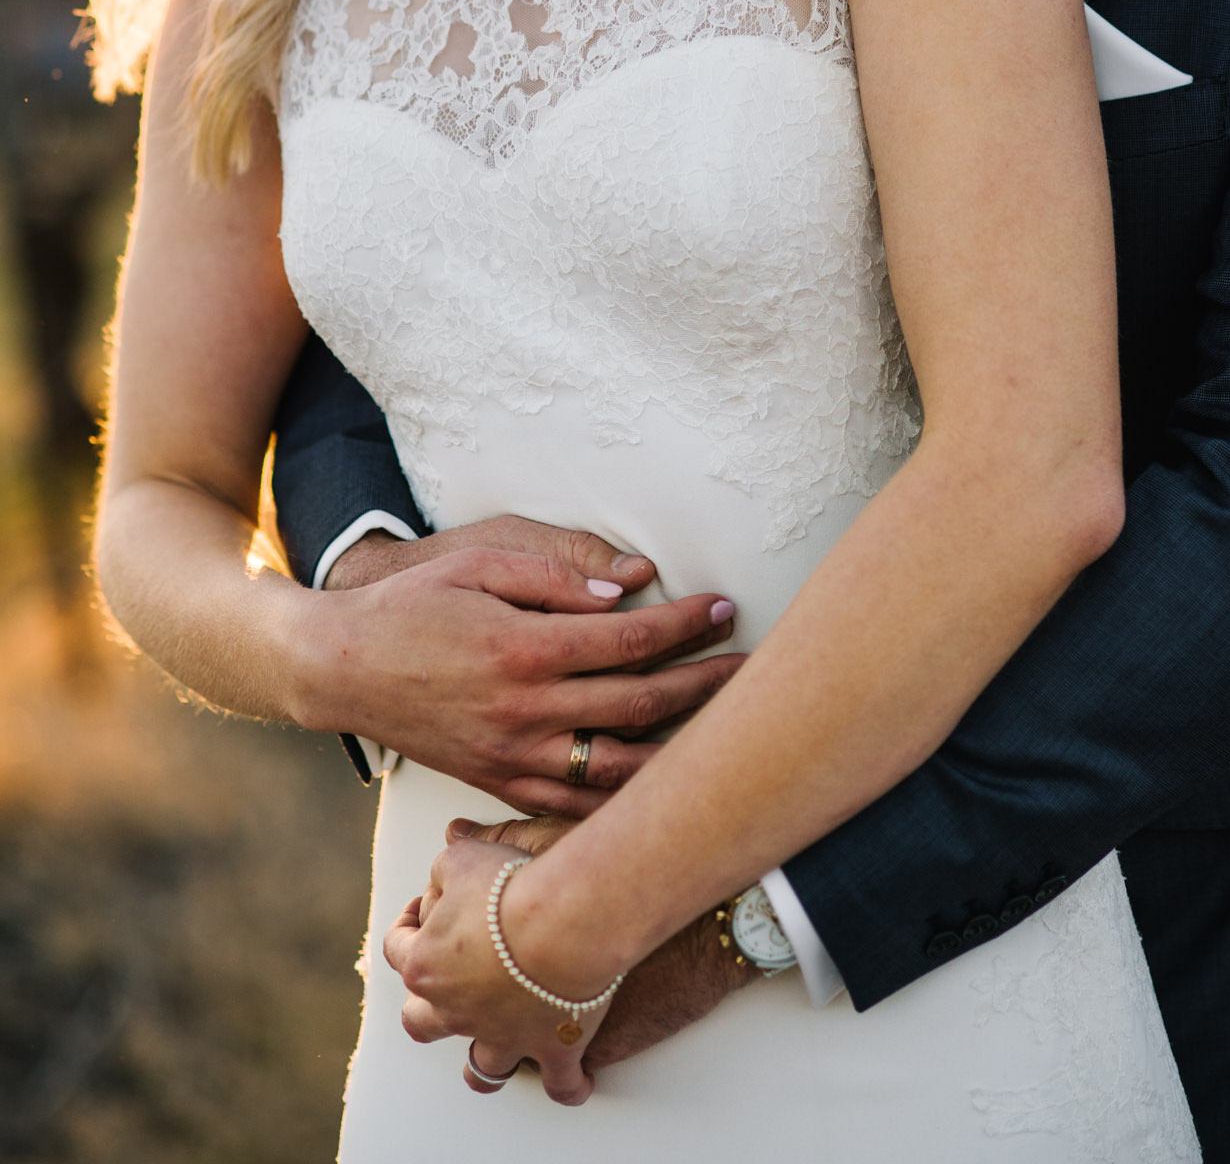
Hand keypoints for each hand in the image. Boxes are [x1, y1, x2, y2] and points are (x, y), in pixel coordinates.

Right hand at [295, 525, 743, 814]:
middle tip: (751, 666)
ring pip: (619, 768)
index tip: (723, 607)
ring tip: (725, 729)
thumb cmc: (412, 604)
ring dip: (681, 750)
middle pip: (640, 706)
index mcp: (523, 647)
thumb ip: (557, 576)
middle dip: (705, 685)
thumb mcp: (478, 563)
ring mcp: (512, 757)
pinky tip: (663, 782)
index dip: (686, 624)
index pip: (630, 640)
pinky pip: (576, 804)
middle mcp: (524, 711)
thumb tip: (628, 587)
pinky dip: (625, 798)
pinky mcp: (499, 785)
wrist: (342, 668)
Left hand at [384, 830, 609, 1104]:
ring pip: (482, 1068)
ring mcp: (503, 1037)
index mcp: (426, 964)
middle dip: (428, 1006)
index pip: (397, 948)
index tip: (422, 906)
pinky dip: (570, 1086)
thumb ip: (448, 859)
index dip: (406, 924)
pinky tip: (577, 1084)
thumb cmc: (512, 888)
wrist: (566, 922)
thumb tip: (448, 842)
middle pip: (422, 1022)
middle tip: (447, 984)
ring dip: (484, 1061)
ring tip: (491, 1053)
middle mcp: (456, 1011)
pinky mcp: (552, 1049)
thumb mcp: (464, 858)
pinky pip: (560, 1084)